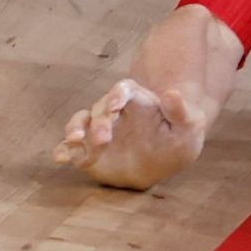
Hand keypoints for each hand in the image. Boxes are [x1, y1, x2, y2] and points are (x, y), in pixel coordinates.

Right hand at [55, 76, 207, 188]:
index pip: (124, 90)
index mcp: (137, 100)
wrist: (166, 161)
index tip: (116, 106)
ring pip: (81, 122)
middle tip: (103, 137)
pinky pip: (73, 148)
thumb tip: (172, 94)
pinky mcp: (89, 151)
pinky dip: (64, 150)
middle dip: (100, 120)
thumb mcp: (189, 125)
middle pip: (101, 108)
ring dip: (75, 129)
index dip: (118, 94)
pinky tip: (61, 157)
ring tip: (74, 140)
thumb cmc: (179, 138)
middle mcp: (114, 112)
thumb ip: (180, 110)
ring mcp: (99, 130)